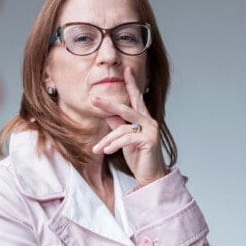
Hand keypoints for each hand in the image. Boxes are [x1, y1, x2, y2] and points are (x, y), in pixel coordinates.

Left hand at [90, 66, 166, 185]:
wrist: (151, 176)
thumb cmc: (139, 157)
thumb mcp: (124, 139)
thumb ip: (117, 125)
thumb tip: (107, 112)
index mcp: (144, 118)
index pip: (136, 98)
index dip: (131, 83)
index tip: (127, 69)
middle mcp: (149, 121)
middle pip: (126, 108)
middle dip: (108, 104)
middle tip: (93, 99)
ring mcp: (151, 130)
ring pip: (122, 129)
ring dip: (107, 140)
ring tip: (97, 149)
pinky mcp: (149, 141)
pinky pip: (126, 139)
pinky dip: (114, 145)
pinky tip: (107, 151)